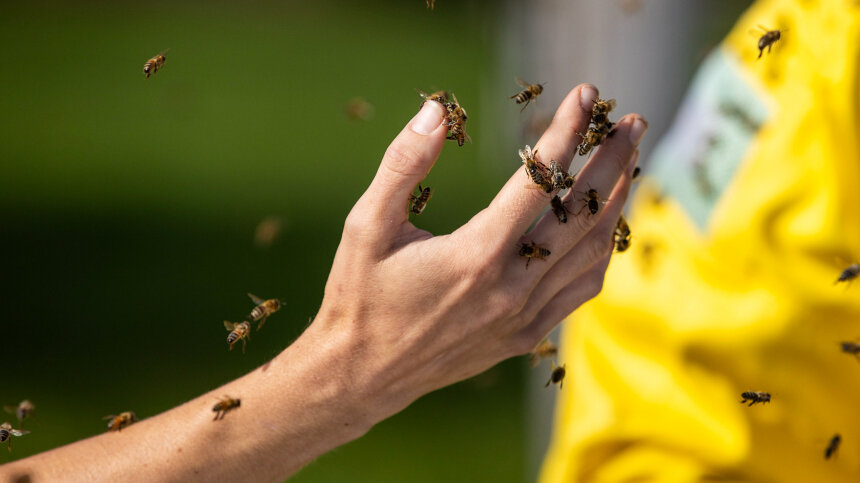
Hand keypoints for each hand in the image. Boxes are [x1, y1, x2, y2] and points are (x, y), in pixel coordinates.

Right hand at [310, 84, 647, 421]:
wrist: (362, 375)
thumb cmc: (361, 296)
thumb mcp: (367, 225)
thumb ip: (402, 164)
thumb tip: (436, 111)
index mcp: (475, 256)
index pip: (539, 182)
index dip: (566, 132)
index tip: (586, 96)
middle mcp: (510, 288)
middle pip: (582, 214)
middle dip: (613, 162)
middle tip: (633, 123)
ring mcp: (523, 316)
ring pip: (591, 253)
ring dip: (617, 204)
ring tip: (629, 165)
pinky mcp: (525, 335)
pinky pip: (581, 290)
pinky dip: (601, 253)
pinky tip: (605, 228)